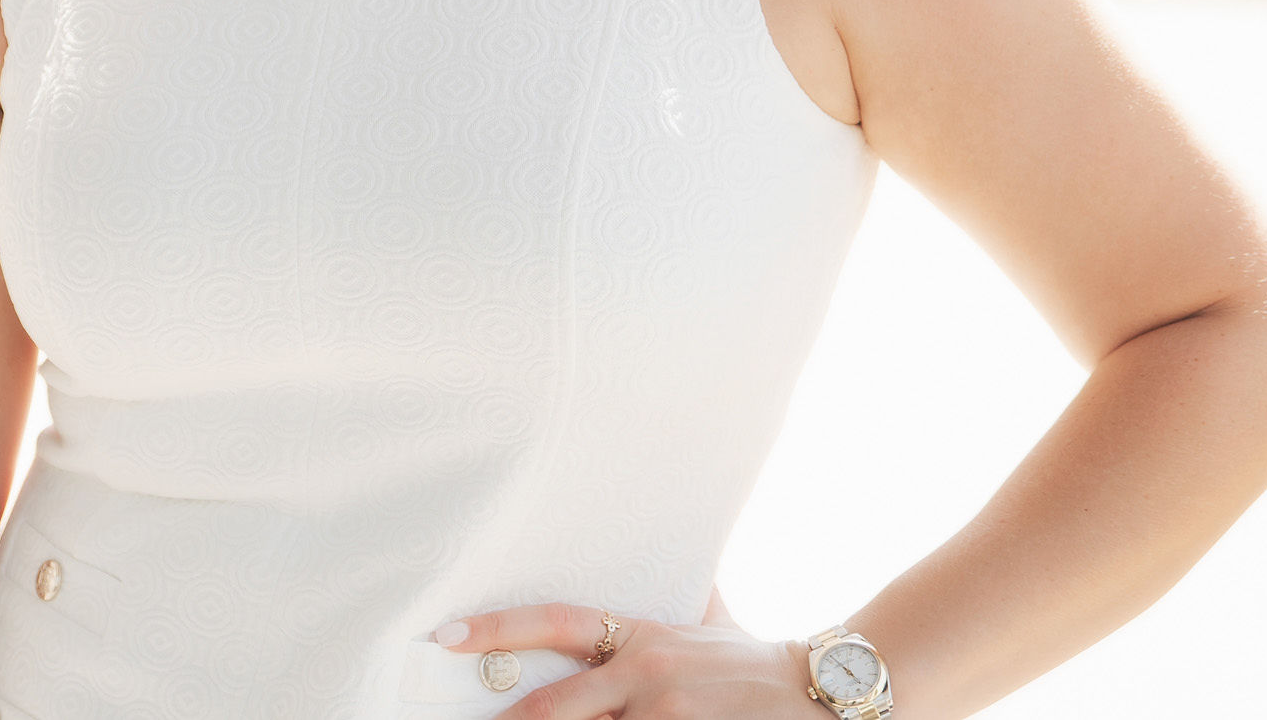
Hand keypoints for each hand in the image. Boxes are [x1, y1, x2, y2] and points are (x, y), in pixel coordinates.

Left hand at [432, 603, 816, 718]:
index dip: (496, 628)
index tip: (445, 635)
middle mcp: (643, 674)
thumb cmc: (757, 661)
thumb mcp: (711, 620)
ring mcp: (662, 716)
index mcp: (639, 636)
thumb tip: (675, 562)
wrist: (821, 694)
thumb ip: (680, 600)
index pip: (554, 621)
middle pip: (555, 707)